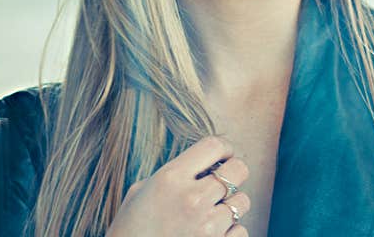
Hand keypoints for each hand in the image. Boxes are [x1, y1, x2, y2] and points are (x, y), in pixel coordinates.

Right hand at [107, 136, 250, 236]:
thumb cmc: (130, 229)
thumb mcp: (141, 192)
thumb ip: (173, 174)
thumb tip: (204, 164)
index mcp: (171, 178)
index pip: (214, 145)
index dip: (224, 149)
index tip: (223, 157)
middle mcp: (192, 199)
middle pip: (239, 169)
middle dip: (233, 173)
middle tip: (222, 184)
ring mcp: (207, 226)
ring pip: (242, 201)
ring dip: (230, 207)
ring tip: (209, 214)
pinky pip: (241, 230)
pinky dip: (230, 232)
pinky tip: (211, 234)